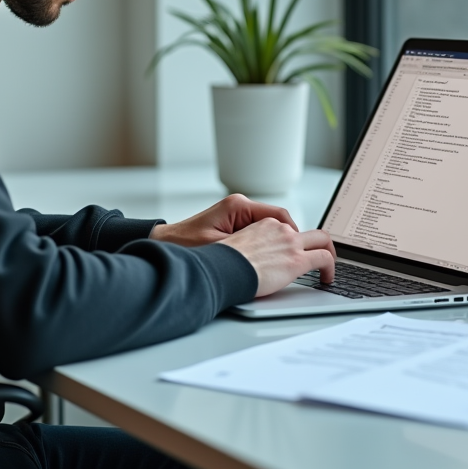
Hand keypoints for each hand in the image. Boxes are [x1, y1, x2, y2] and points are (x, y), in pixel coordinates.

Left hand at [150, 194, 298, 247]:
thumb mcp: (218, 249)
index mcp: (238, 207)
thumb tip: (271, 257)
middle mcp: (240, 207)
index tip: (302, 250)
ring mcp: (238, 215)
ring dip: (280, 242)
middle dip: (292, 238)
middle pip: (279, 220)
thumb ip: (245, 249)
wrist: (165, 244)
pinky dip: (268, 244)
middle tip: (302, 257)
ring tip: (286, 261)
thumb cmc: (185, 245)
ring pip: (272, 227)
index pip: (279, 216)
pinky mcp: (234, 225)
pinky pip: (260, 232)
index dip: (295, 234)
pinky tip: (269, 260)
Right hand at [221, 220, 335, 296]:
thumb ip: (251, 248)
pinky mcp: (297, 260)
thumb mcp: (236, 246)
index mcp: (265, 225)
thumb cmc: (223, 262)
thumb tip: (251, 260)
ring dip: (328, 253)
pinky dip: (330, 267)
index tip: (294, 251)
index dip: (294, 241)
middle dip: (319, 242)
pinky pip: (325, 258)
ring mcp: (290, 243)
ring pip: (322, 240)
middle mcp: (280, 230)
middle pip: (308, 231)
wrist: (222, 268)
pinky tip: (327, 278)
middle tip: (321, 254)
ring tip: (328, 268)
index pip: (287, 229)